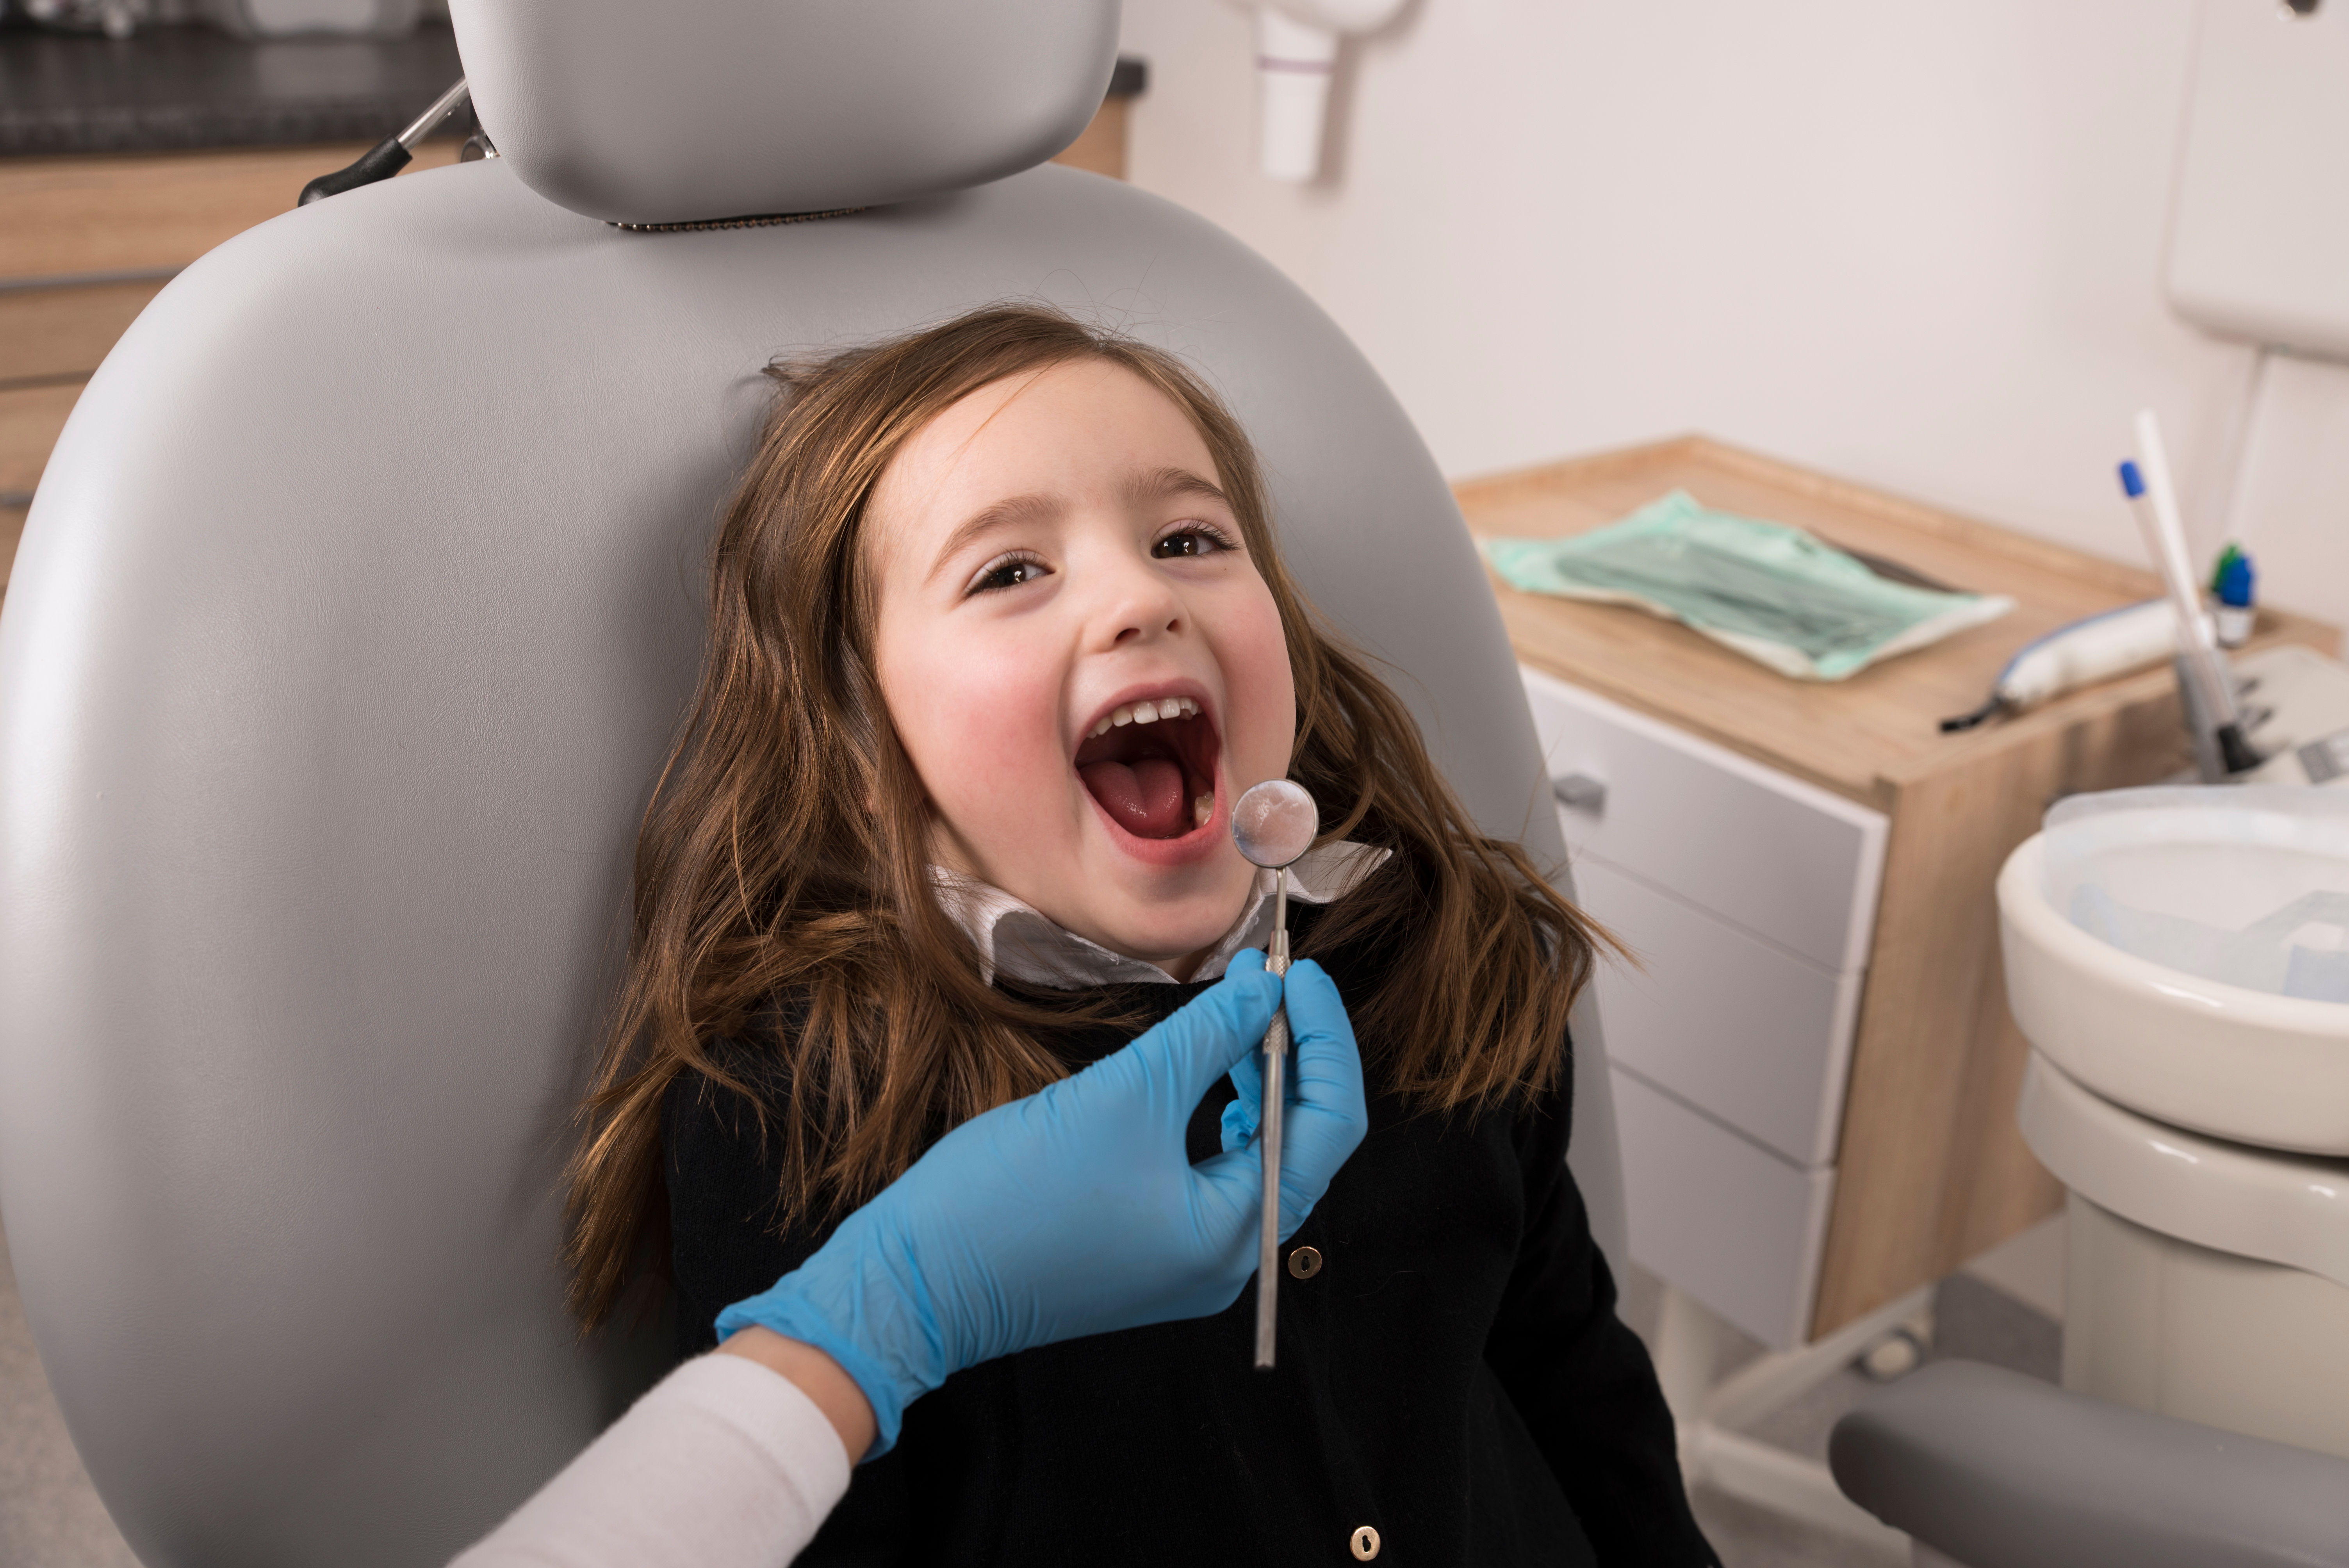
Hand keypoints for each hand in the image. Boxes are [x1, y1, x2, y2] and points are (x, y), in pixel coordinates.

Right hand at [713, 951, 1367, 1455]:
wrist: (918, 1279)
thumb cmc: (1013, 1197)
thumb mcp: (1125, 1096)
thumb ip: (1207, 1037)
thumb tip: (1266, 989)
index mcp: (1238, 1234)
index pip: (1329, 1124)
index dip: (1326, 1038)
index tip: (1301, 972)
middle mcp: (1229, 1259)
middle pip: (1301, 1142)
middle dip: (1292, 1052)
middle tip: (1266, 979)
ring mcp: (1189, 1260)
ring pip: (1257, 1154)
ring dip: (1256, 1079)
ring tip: (1235, 1013)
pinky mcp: (1151, 1249)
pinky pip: (1213, 1174)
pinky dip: (1218, 1113)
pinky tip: (1203, 1071)